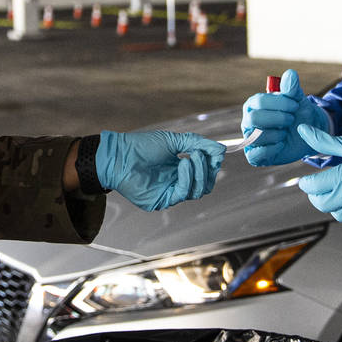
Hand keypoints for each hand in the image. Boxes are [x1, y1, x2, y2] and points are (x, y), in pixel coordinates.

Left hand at [96, 130, 225, 210]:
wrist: (120, 154)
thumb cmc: (142, 146)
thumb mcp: (174, 140)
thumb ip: (198, 144)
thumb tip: (221, 149)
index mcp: (180, 169)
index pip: (206, 173)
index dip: (213, 164)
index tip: (216, 153)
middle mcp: (177, 183)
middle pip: (205, 185)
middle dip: (208, 169)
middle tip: (202, 154)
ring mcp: (170, 193)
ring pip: (197, 191)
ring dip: (198, 172)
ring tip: (190, 156)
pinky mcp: (162, 200)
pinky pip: (183, 193)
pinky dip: (186, 177)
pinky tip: (182, 164)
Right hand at [240, 68, 329, 165]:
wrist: (308, 133)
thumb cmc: (298, 113)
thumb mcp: (297, 99)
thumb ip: (292, 88)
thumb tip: (290, 73)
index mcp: (254, 104)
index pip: (259, 101)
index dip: (280, 103)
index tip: (295, 105)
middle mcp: (248, 120)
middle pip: (254, 119)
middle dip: (278, 119)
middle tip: (291, 119)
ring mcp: (250, 138)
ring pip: (257, 137)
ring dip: (278, 134)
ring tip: (286, 132)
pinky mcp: (255, 155)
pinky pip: (256, 154)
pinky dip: (272, 149)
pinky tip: (281, 144)